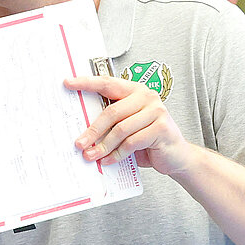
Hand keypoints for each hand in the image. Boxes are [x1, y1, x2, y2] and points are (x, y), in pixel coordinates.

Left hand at [66, 74, 195, 175]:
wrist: (176, 156)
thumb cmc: (149, 140)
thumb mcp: (128, 127)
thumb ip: (112, 123)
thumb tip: (83, 131)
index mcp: (136, 91)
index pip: (108, 83)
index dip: (87, 83)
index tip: (68, 83)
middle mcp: (147, 97)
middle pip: (112, 111)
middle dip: (93, 130)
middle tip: (79, 143)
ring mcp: (157, 111)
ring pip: (121, 129)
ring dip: (103, 146)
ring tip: (91, 156)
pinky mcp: (161, 128)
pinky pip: (132, 142)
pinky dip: (117, 154)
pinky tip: (108, 161)